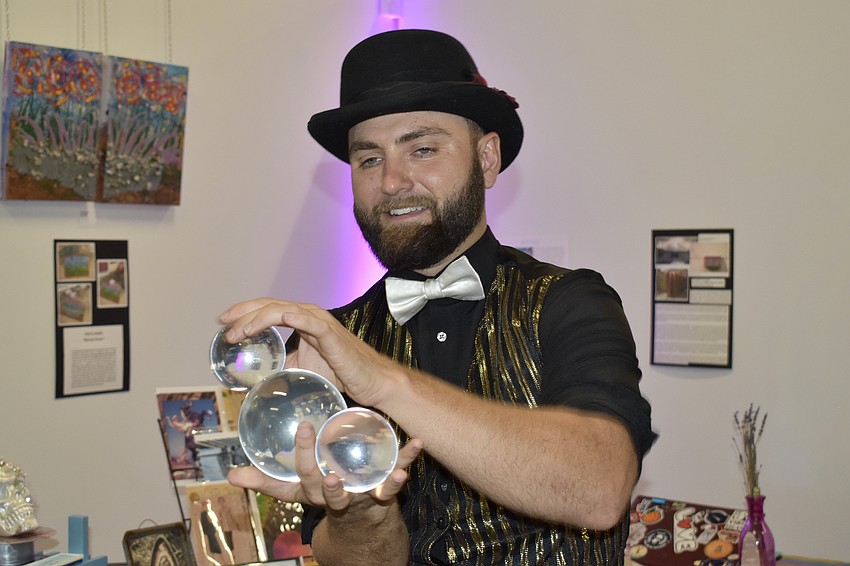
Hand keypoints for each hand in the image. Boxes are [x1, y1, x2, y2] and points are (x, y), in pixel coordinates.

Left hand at [219, 297, 399, 406]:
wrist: (370, 381)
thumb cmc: (341, 373)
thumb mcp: (302, 367)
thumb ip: (282, 364)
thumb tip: (256, 375)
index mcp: (302, 320)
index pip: (268, 310)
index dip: (244, 313)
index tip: (225, 323)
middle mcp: (309, 315)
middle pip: (269, 306)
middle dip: (243, 313)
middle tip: (223, 324)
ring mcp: (319, 321)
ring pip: (281, 311)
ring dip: (256, 318)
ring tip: (238, 331)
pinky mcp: (329, 333)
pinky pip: (306, 320)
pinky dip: (289, 318)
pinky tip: (275, 321)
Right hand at [228, 422, 423, 514]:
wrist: (360, 530)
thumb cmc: (324, 497)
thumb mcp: (295, 493)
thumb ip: (265, 482)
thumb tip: (230, 475)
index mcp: (314, 492)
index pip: (302, 476)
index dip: (301, 454)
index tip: (302, 428)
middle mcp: (338, 496)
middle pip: (330, 488)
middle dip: (327, 477)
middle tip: (327, 468)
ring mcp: (364, 496)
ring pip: (371, 487)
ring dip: (382, 479)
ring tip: (391, 472)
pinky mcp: (386, 493)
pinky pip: (399, 476)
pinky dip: (409, 460)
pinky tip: (417, 443)